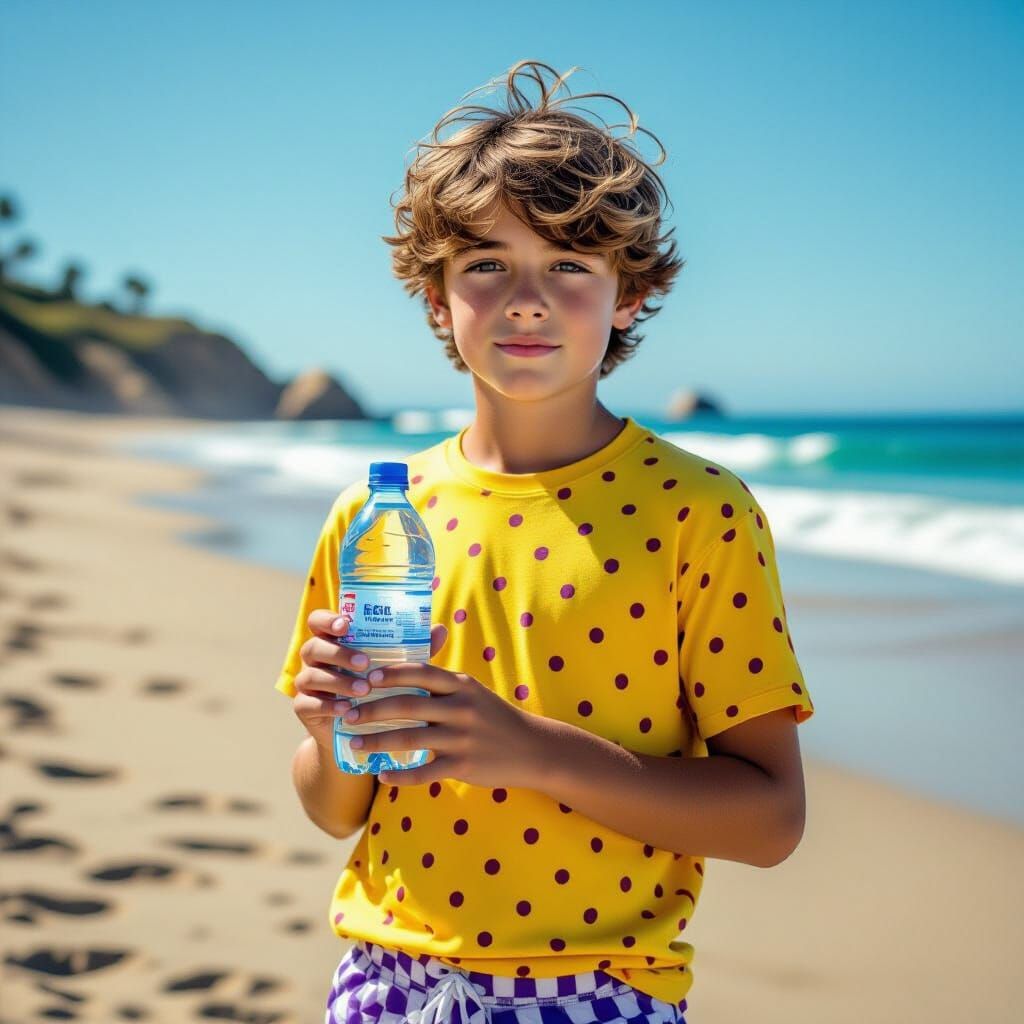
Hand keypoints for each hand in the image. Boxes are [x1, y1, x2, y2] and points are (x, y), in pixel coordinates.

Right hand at [291, 609, 446, 752]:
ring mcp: (307, 683)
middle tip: (365, 662)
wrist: (361, 733)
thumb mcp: (396, 668)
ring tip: (363, 689)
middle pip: (313, 646)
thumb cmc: (379, 689)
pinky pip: (308, 703)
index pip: (320, 621)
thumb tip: (441, 629)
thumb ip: (414, 649)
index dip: (328, 620)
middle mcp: (316, 658)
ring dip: (338, 681)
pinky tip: (346, 709)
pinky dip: (328, 705)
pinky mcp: (304, 708)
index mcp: (334, 641)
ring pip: (311, 675)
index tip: (347, 624)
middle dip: (339, 653)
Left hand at [342, 638, 544, 788]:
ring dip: (377, 742)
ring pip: (411, 740)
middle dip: (372, 709)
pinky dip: (400, 776)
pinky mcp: (463, 766)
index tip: (365, 677)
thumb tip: (402, 669)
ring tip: (353, 743)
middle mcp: (461, 708)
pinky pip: (425, 773)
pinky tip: (382, 776)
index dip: (390, 673)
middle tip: (347, 713)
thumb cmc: (493, 717)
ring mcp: (462, 739)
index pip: (420, 672)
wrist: (531, 749)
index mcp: (461, 685)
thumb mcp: (472, 692)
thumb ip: (441, 682)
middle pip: (408, 706)